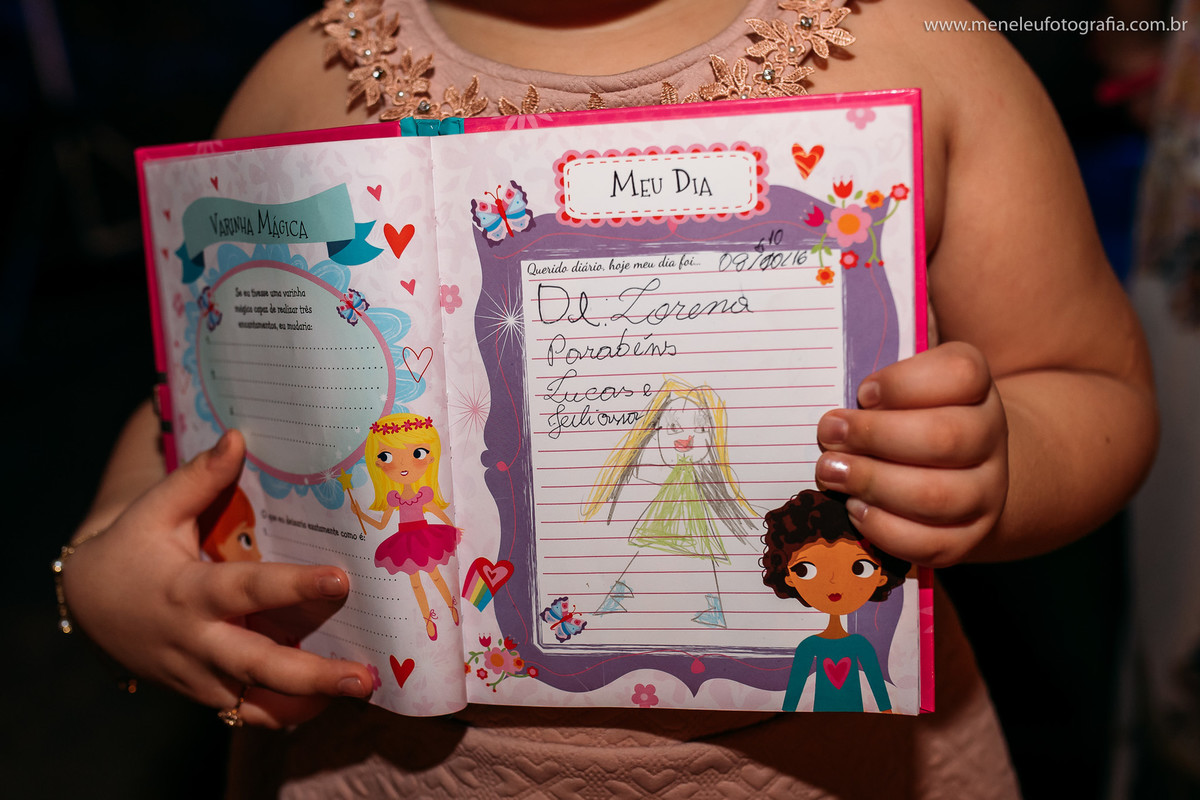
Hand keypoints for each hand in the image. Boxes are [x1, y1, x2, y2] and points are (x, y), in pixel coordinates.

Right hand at [61, 431, 373, 727]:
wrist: (87, 606)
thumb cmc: (131, 549)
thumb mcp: (156, 510)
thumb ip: (200, 477)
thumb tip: (238, 436)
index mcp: (188, 591)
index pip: (249, 589)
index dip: (294, 586)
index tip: (339, 579)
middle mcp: (197, 641)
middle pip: (259, 665)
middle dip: (314, 675)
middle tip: (364, 676)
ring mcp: (200, 675)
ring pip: (257, 701)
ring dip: (309, 700)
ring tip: (362, 690)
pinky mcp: (203, 694)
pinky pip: (248, 713)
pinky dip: (286, 712)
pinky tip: (328, 699)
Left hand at [814, 342, 1008, 566]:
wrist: (960, 468)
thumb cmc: (910, 411)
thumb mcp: (904, 377)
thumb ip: (882, 350)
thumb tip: (847, 326)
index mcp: (976, 387)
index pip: (961, 374)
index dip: (905, 383)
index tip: (864, 392)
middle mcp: (990, 436)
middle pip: (944, 437)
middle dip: (874, 436)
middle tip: (829, 434)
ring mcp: (985, 491)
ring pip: (936, 495)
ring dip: (872, 483)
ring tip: (830, 472)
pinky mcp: (968, 536)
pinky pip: (930, 543)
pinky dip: (885, 528)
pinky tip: (854, 508)